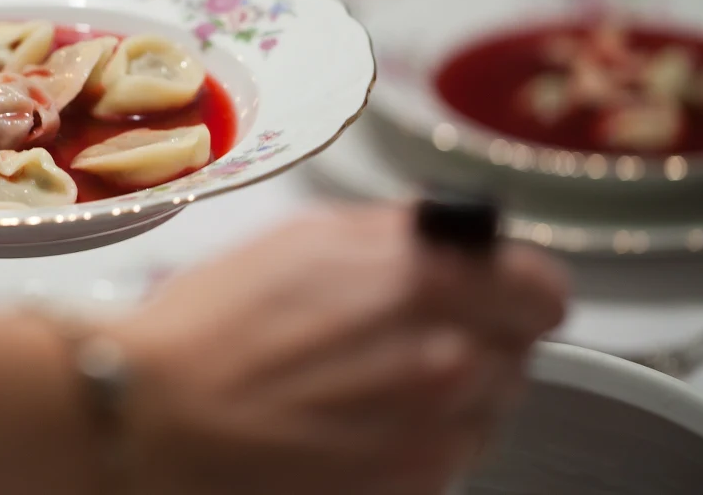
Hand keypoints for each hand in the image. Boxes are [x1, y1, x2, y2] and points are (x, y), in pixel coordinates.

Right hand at [107, 206, 567, 494]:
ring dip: (453, 387)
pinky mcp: (414, 483)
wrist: (160, 414)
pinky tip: (359, 414)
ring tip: (373, 377)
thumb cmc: (215, 324)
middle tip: (408, 330)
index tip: (498, 288)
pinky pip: (454, 449)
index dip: (515, 284)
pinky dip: (422, 432)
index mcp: (425, 280)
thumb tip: (456, 233)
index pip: (542, 286)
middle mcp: (448, 357)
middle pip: (520, 346)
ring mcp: (436, 429)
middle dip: (476, 332)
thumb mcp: (307, 238)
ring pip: (492, 403)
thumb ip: (400, 232)